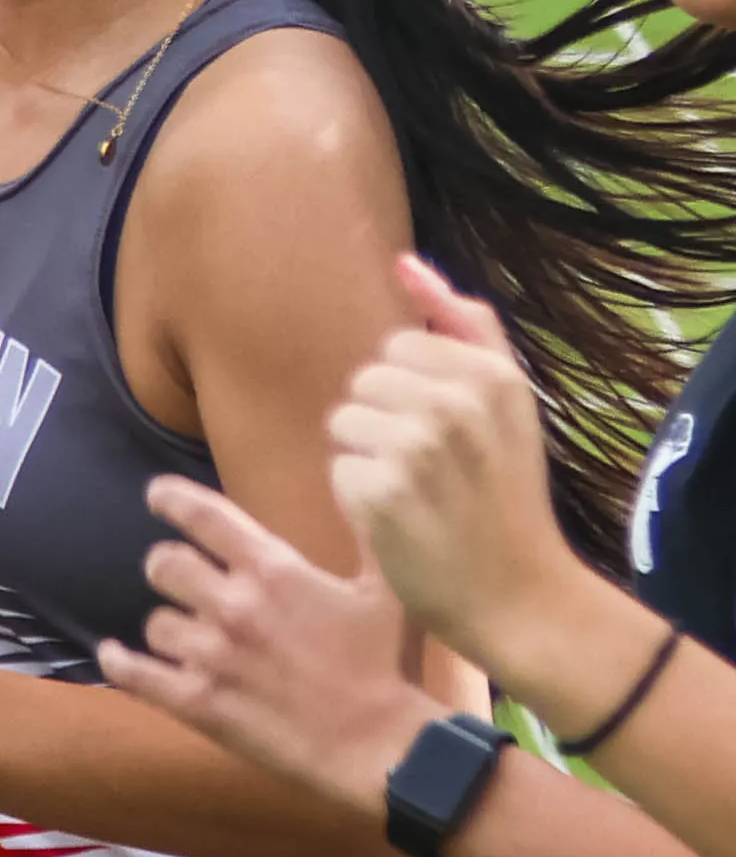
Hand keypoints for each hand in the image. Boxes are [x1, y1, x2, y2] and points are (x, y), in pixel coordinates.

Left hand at [94, 474, 444, 812]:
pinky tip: (115, 655)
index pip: (204, 516)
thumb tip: (355, 476)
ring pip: (154, 622)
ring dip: (170, 627)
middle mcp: (233, 605)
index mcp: (274, 571)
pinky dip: (119, 662)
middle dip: (170, 568)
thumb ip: (366, 531)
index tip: (157, 495)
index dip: (171, 499)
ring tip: (189, 638)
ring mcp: (209, 654)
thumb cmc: (385, 663)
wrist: (378, 744)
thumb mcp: (387, 588)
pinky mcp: (194, 701)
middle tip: (184, 581)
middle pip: (163, 564)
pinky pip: (133, 672)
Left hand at [328, 261, 588, 666]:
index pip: (398, 347)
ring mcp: (415, 447)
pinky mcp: (377, 490)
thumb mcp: (509, 401)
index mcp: (492, 375)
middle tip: (433, 471)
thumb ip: (464, 325)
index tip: (451, 434)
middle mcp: (454, 403)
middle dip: (384, 422)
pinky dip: (358, 497)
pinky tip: (400, 520)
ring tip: (416, 493)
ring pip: (342, 422)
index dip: (413, 392)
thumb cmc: (508, 494)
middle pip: (363, 382)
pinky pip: (337, 468)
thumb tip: (404, 262)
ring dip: (367, 458)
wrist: (519, 593)